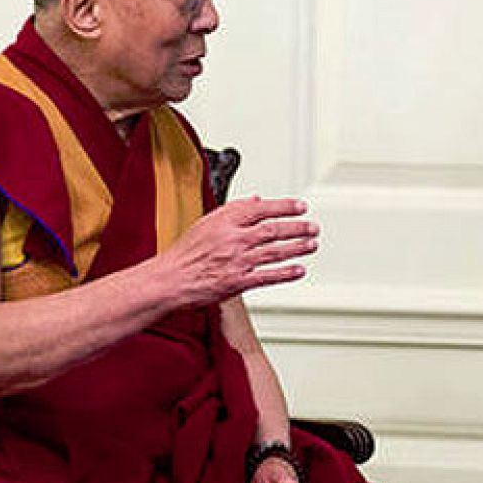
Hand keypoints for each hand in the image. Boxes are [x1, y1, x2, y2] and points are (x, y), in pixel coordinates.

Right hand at [159, 196, 318, 307]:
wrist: (169, 280)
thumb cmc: (185, 254)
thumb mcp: (206, 222)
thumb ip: (233, 210)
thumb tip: (256, 200)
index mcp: (224, 222)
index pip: (261, 209)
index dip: (285, 207)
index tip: (300, 206)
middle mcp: (233, 240)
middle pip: (273, 230)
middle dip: (297, 228)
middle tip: (313, 227)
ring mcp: (237, 261)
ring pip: (275, 252)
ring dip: (297, 248)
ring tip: (312, 244)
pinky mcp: (238, 282)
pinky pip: (268, 276)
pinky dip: (286, 273)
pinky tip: (299, 269)